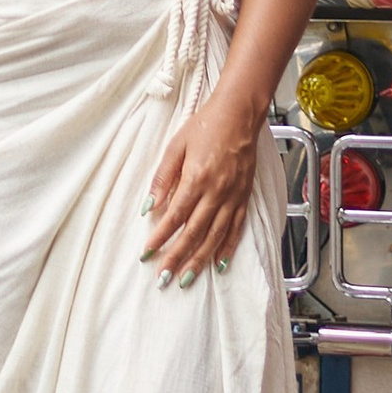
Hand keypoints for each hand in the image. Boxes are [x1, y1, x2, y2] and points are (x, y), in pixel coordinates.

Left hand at [144, 85, 267, 278]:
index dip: (160, 238)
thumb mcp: (176, 146)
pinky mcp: (244, 196)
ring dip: (200, 260)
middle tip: (163, 278)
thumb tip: (149, 206)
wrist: (239, 114)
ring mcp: (233, 196)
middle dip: (177, 258)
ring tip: (186, 278)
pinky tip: (219, 262)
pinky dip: (228, 247)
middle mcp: (216, 192)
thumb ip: (163, 178)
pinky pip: (236, 227)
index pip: (174, 216)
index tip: (147, 254)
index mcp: (196, 178)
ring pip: (215, 236)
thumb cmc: (206, 125)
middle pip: (194, 233)